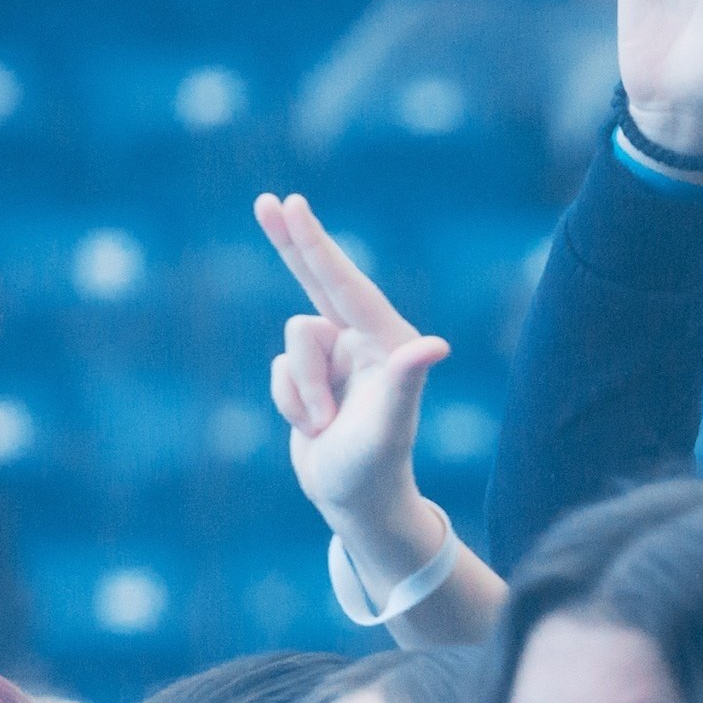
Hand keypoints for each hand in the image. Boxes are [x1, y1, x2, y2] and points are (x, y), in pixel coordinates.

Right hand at [257, 194, 448, 570]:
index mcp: (390, 342)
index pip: (345, 284)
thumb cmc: (378, 466)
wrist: (359, 502)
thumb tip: (434, 345)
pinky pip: (279, 371)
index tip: (293, 203)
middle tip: (268, 200)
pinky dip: (289, 400)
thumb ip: (403, 382)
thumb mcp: (388, 424)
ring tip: (326, 423)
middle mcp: (366, 342)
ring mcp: (338, 359)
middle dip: (293, 245)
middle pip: (319, 282)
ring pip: (292, 343)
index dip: (315, 245)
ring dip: (299, 388)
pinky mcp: (313, 378)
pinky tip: (314, 426)